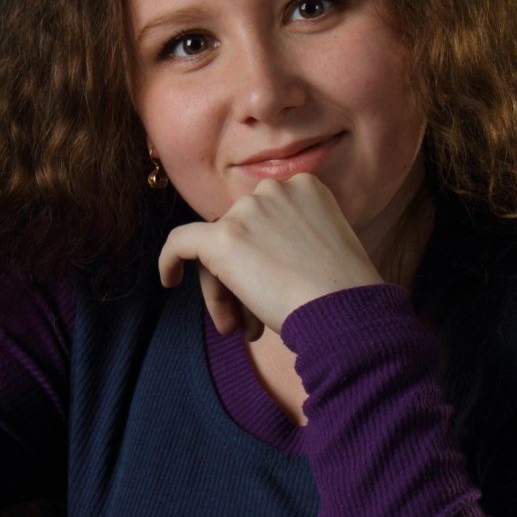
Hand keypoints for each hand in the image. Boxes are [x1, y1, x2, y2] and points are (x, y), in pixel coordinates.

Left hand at [158, 174, 381, 338]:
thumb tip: (256, 257)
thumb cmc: (343, 291)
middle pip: (239, 232)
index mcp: (305, 186)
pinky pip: (180, 242)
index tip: (273, 289)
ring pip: (216, 249)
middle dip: (243, 277)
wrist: (346, 310)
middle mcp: (274, 188)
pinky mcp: (223, 237)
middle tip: (252, 321)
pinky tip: (169, 280)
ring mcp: (248, 211)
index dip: (262, 256)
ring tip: (244, 330)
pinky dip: (170, 260)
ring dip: (227, 292)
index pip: (264, 219)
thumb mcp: (326, 246)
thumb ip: (292, 237)